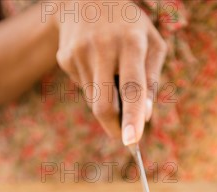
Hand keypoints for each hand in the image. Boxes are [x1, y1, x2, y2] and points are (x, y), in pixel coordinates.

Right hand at [53, 1, 166, 144]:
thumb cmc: (129, 25)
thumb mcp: (152, 43)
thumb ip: (152, 79)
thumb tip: (145, 116)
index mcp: (131, 42)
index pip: (132, 87)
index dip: (131, 117)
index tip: (132, 142)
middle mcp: (103, 46)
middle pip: (103, 104)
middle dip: (114, 127)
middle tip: (126, 137)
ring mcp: (79, 52)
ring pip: (94, 100)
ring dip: (107, 101)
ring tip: (112, 75)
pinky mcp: (65, 58)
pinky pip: (83, 87)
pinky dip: (94, 86)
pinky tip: (96, 63)